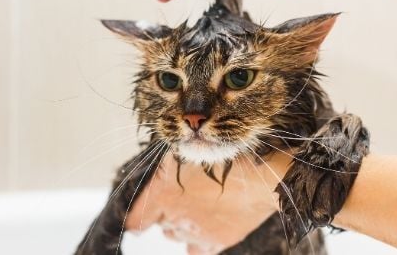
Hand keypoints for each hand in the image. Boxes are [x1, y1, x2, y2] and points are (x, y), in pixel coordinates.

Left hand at [125, 152, 292, 253]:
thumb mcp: (189, 151)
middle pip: (161, 223)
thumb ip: (167, 168)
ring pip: (176, 235)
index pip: (135, 220)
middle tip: (183, 195)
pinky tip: (205, 229)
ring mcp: (195, 233)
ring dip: (181, 224)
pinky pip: (198, 250)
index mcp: (161, 194)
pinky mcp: (217, 241)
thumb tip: (157, 177)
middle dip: (166, 212)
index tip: (139, 217)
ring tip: (198, 207)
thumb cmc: (225, 155)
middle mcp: (174, 217)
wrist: (261, 175)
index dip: (136, 218)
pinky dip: (198, 241)